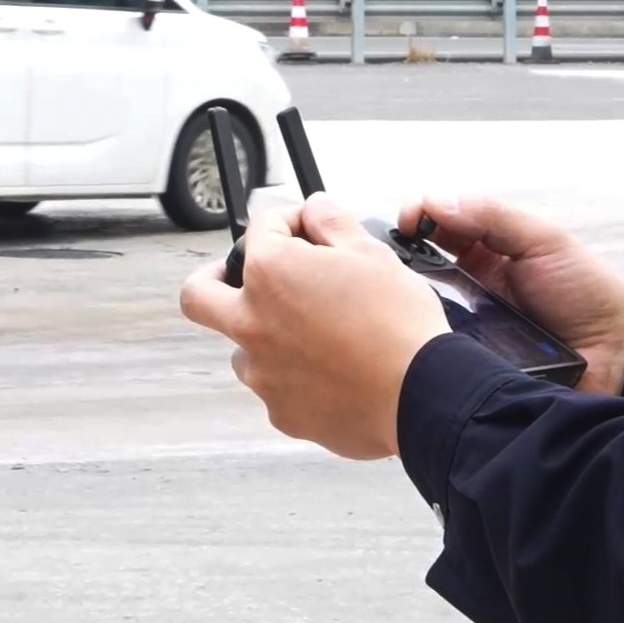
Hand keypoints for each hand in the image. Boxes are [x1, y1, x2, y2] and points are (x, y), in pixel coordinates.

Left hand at [179, 193, 450, 458]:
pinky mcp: (282, 413)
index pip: (260, 227)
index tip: (309, 227)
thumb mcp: (371, 251)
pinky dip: (294, 374)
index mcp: (270, 274)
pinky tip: (333, 369)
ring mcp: (263, 373)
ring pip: (241, 346)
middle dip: (216, 277)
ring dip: (265, 331)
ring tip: (314, 330)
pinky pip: (275, 386)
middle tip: (247, 275)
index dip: (290, 219)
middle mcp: (252, 323)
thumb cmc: (399, 324)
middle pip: (199, 295)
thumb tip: (314, 209)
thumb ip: (331, 221)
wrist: (424, 396)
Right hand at [398, 194, 623, 394]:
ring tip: (396, 293)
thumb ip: (492, 215)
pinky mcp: (475, 362)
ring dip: (409, 300)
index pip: (439, 226)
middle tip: (391, 258)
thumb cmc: (588, 290)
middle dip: (401, 258)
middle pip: (422, 267)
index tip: (405, 222)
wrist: (622, 356)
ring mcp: (471, 327)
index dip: (418, 217)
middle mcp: (473, 286)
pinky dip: (428, 341)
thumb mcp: (543, 240)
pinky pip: (442, 351)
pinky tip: (415, 335)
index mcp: (490, 250)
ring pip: (424, 309)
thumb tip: (436, 201)